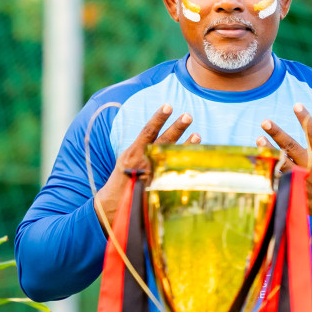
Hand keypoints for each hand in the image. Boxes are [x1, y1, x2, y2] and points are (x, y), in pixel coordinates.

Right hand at [95, 105, 198, 224]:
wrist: (113, 206)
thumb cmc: (122, 181)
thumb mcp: (126, 162)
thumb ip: (141, 150)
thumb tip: (160, 138)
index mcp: (132, 153)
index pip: (147, 131)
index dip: (158, 118)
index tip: (168, 106)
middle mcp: (142, 162)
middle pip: (163, 141)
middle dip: (176, 127)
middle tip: (188, 115)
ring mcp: (152, 174)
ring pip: (171, 156)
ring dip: (186, 144)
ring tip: (197, 133)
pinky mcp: (158, 186)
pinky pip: (174, 173)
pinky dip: (184, 164)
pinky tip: (195, 158)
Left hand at [259, 104, 311, 223]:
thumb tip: (306, 133)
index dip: (305, 118)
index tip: (297, 105)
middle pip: (292, 146)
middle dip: (277, 133)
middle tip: (265, 121)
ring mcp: (302, 180)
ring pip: (281, 162)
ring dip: (269, 150)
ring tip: (258, 139)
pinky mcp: (295, 191)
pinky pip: (279, 179)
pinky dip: (270, 170)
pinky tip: (260, 162)